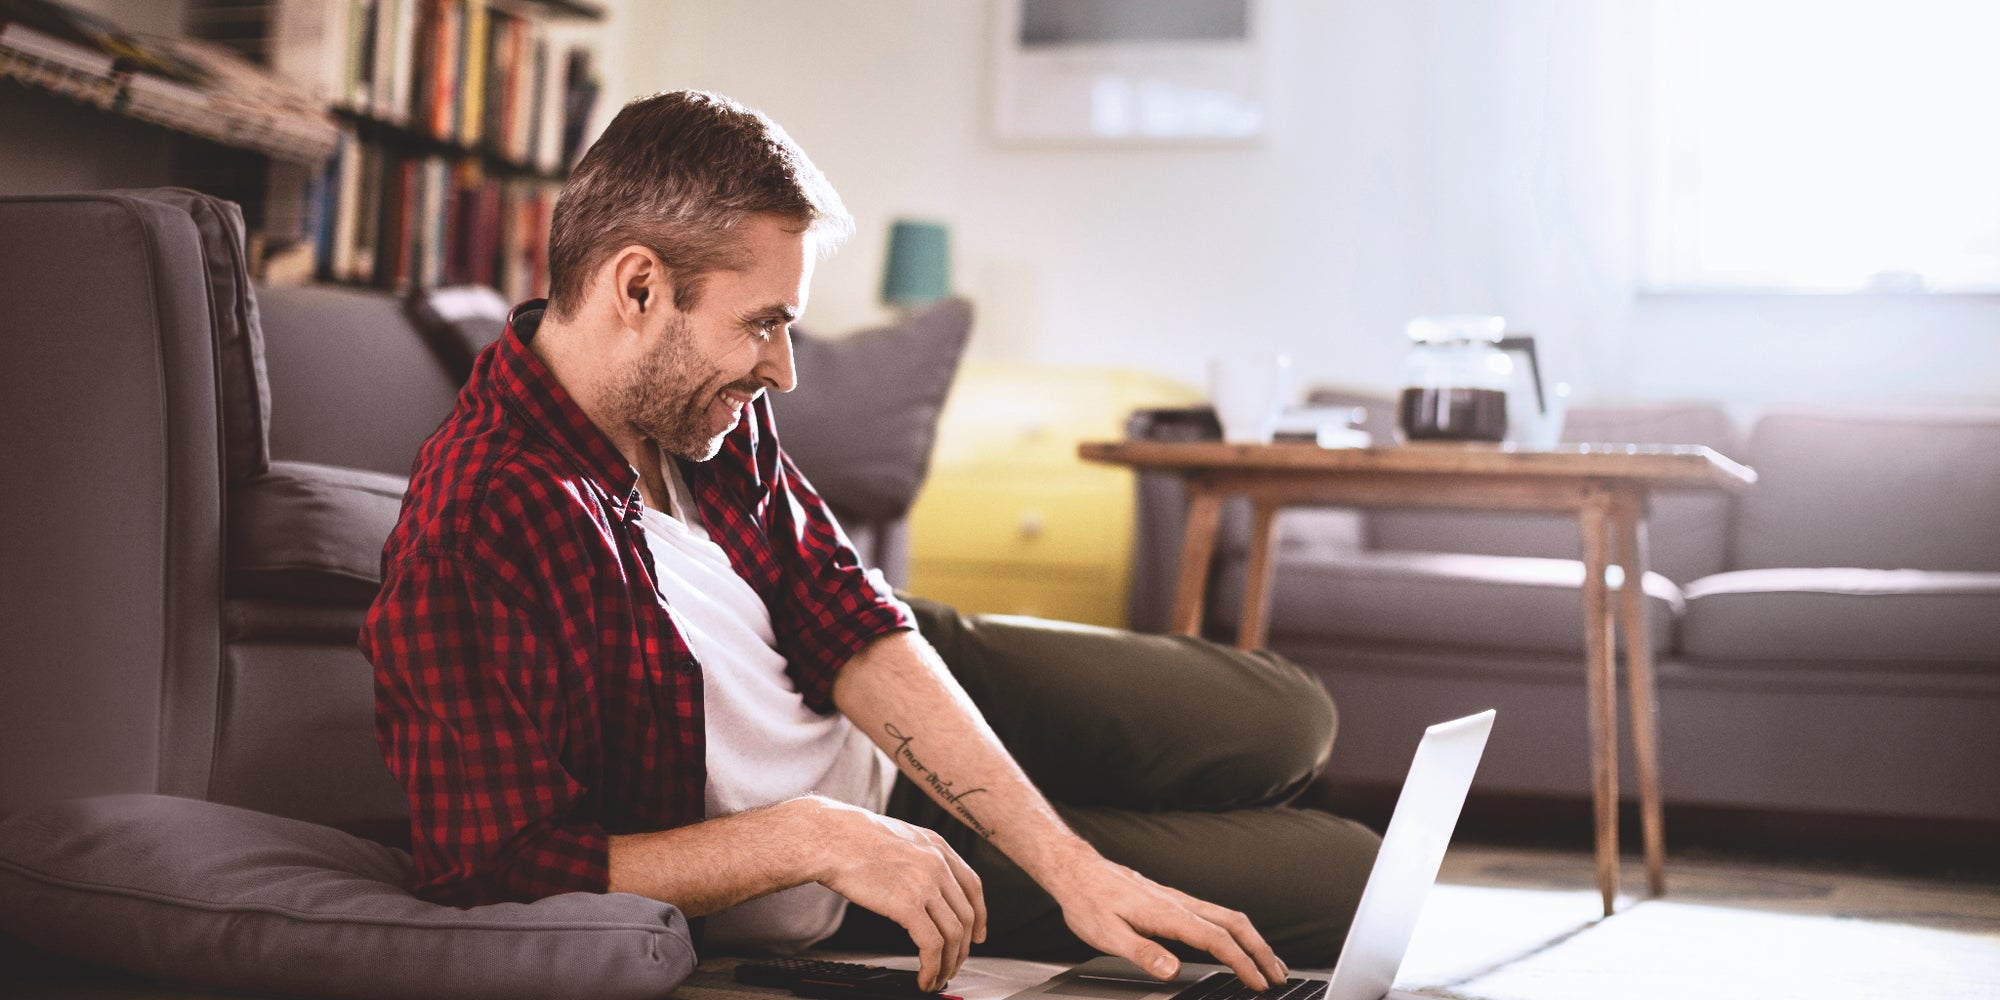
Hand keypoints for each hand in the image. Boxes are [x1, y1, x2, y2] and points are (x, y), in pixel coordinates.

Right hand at [792, 796, 986, 990]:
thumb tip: (921, 884)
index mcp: (937, 846)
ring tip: (938, 978)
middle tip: (954, 965)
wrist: (830, 838)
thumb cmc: (851, 838)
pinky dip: (932, 967)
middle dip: (963, 948)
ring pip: (954, 935)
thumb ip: (917, 857)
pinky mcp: (908, 905)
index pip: (973, 886)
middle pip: (966, 916)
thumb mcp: (898, 837)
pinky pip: (932, 945)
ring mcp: (926, 884)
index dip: (980, 916)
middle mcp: (938, 864)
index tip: (977, 934)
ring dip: (949, 964)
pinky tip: (925, 977)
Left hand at [1044, 848, 1286, 991]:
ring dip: (1253, 940)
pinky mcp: (1172, 900)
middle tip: (1279, 976)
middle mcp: (1178, 903)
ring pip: (1228, 917)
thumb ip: (1142, 952)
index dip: (1242, 963)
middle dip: (1261, 950)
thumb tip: (1171, 969)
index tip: (1259, 984)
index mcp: (1167, 914)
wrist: (1077, 870)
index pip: (1217, 940)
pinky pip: (1215, 914)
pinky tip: (1235, 942)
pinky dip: (1236, 931)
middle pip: (1234, 924)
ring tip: (1270, 963)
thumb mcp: (1106, 934)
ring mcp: (1177, 899)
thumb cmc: (1088, 901)